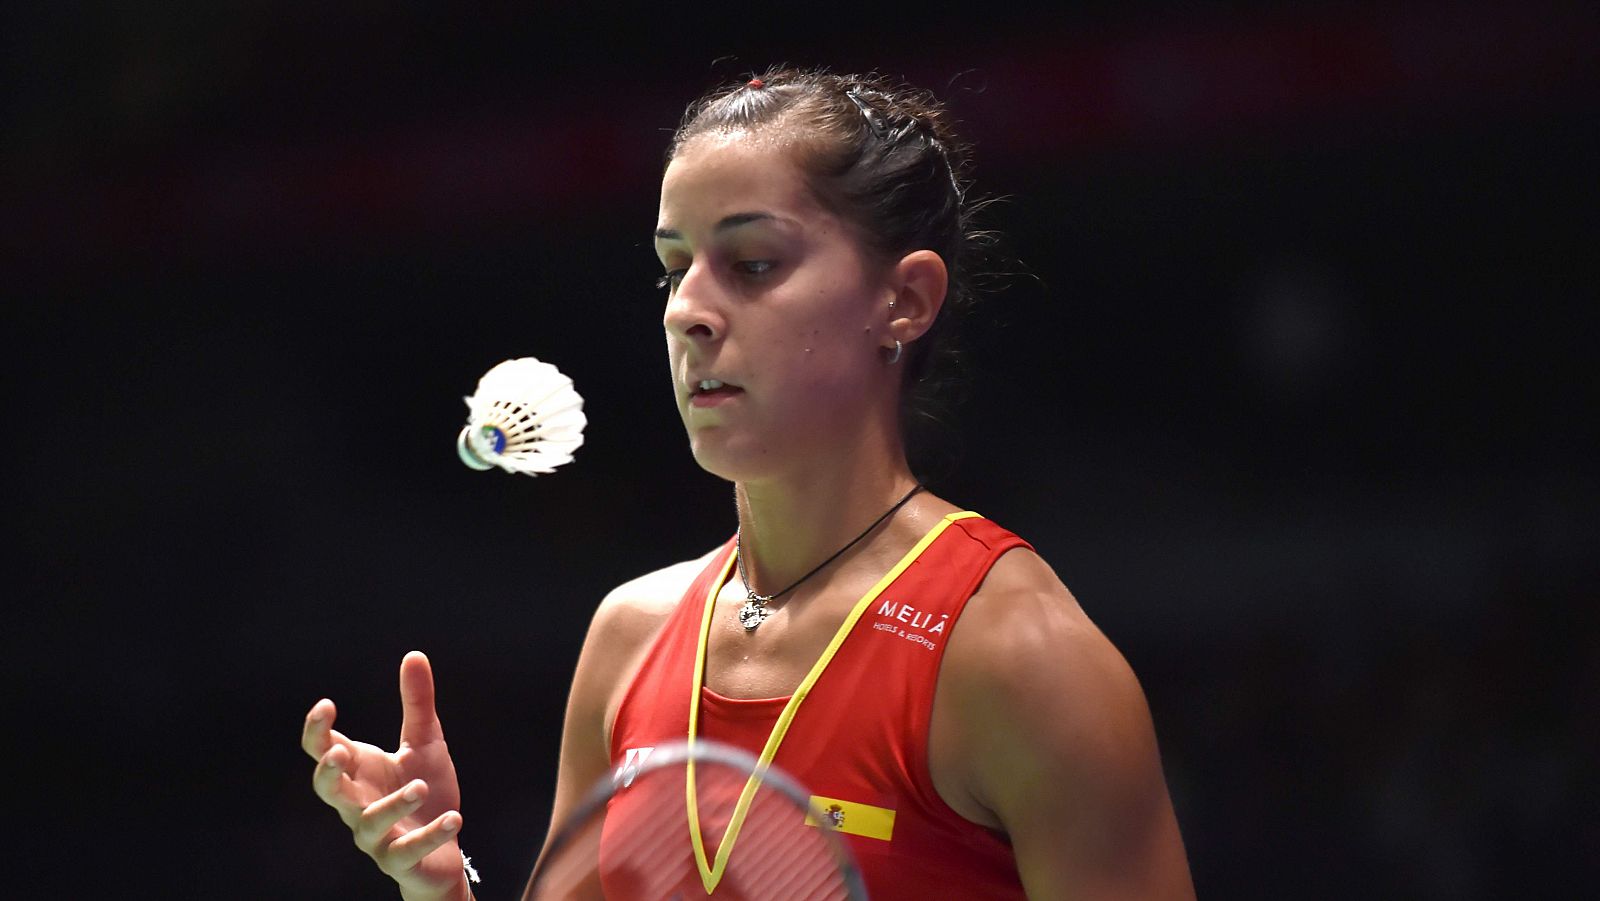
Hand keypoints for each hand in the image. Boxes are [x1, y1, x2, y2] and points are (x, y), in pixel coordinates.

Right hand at [303, 651, 469, 900]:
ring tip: (419, 786)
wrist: (442, 848)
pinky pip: (408, 850)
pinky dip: (429, 834)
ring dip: (393, 804)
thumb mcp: (425, 742)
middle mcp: (357, 804)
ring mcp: (376, 836)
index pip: (323, 750)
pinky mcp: (400, 860)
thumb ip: (417, 704)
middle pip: (328, 790)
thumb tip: (414, 654)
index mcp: (359, 771)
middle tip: (342, 752)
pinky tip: (453, 818)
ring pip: (369, 822)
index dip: (317, 731)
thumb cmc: (424, 790)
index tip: (327, 705)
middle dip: (329, 773)